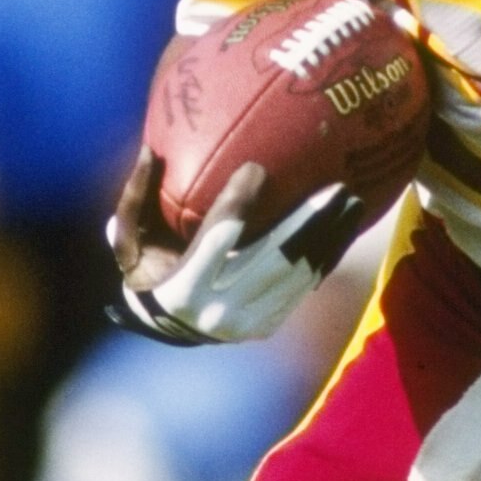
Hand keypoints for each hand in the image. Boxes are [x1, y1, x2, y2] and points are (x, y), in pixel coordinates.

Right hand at [104, 153, 369, 346]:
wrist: (164, 330)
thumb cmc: (147, 271)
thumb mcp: (127, 240)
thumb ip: (135, 199)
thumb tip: (148, 150)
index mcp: (182, 288)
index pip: (216, 239)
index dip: (237, 204)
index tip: (258, 167)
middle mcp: (218, 311)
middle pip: (273, 259)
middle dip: (309, 223)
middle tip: (336, 188)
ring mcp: (247, 323)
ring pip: (298, 275)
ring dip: (329, 238)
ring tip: (352, 203)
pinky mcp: (266, 326)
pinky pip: (304, 288)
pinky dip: (326, 257)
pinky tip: (345, 229)